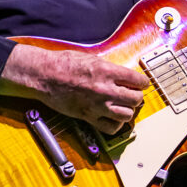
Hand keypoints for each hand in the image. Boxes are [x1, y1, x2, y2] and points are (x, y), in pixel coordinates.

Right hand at [0, 43, 148, 133]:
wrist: (44, 75)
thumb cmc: (63, 64)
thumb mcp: (91, 58)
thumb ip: (109, 68)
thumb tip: (123, 75)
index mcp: (107, 71)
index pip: (138, 81)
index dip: (142, 83)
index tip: (140, 84)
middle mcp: (105, 89)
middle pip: (136, 99)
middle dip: (136, 97)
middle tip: (131, 95)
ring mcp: (97, 105)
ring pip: (127, 115)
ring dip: (128, 111)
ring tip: (122, 106)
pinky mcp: (88, 117)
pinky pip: (111, 127)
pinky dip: (115, 124)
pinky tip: (112, 118)